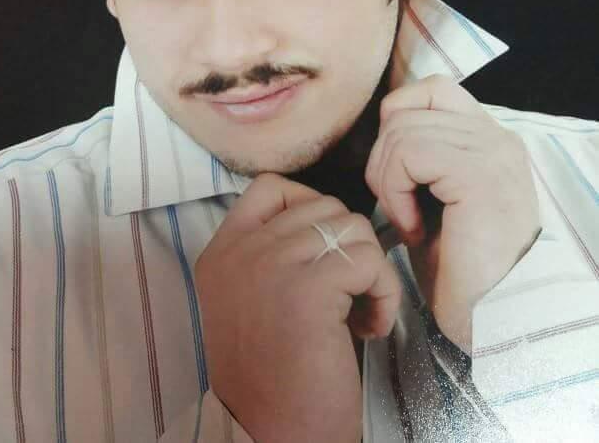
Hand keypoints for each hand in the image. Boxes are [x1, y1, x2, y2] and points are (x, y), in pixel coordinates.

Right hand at [195, 173, 400, 442]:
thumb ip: (274, 251)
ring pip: (351, 227)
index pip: (269, 187)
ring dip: (369, 269)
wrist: (274, 434)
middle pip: (323, 205)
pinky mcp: (308, 287)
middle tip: (346, 291)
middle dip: (348, 245)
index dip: (308, 204)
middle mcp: (241, 250)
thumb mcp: (254, 298)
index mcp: (223, 252)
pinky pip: (370, 260)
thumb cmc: (274, 372)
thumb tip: (331, 222)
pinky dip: (383, 293)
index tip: (325, 246)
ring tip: (359, 311)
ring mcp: (271, 263)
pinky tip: (369, 328)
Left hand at [365, 75, 540, 351]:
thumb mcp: (433, 198)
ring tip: (407, 220)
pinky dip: (396, 191)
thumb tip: (383, 133)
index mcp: (487, 139)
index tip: (396, 171)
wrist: (489, 317)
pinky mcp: (479, 174)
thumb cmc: (457, 265)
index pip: (431, 89)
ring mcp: (492, 152)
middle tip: (398, 206)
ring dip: (387, 180)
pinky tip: (413, 228)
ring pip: (401, 130)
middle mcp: (496, 137)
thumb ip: (419, 157)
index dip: (396, 118)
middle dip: (382, 161)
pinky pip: (409, 154)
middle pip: (405, 110)